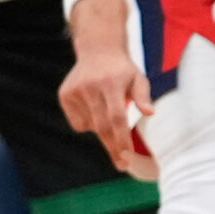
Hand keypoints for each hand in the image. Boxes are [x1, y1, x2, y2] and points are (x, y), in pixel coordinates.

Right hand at [58, 0, 151, 170]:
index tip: (127, 156)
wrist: (98, 49)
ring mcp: (75, 91)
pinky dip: (88, 123)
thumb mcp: (138, 78)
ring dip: (102, 128)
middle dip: (113, 147)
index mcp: (111, 83)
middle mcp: (91, 87)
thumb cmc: (123, 69)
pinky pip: (78, 123)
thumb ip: (143, 96)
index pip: (117, 117)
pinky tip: (94, 107)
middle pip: (102, 126)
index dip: (122, 138)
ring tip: (108, 108)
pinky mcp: (64, 95)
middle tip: (122, 164)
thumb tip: (150, 113)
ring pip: (90, 126)